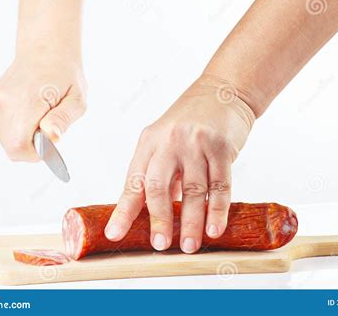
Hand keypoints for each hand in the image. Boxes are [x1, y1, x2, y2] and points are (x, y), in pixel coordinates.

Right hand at [0, 51, 86, 161]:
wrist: (46, 52)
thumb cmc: (65, 75)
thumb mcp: (77, 99)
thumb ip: (63, 119)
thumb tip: (52, 136)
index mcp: (27, 101)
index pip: (19, 146)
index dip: (37, 152)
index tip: (50, 137)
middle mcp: (4, 102)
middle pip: (12, 149)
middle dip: (33, 146)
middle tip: (47, 125)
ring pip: (5, 142)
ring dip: (24, 138)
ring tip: (38, 117)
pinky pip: (1, 132)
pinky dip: (15, 130)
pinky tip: (28, 115)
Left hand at [105, 75, 255, 252]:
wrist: (223, 92)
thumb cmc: (191, 120)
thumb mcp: (167, 139)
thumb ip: (162, 172)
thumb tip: (159, 210)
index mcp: (149, 142)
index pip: (134, 181)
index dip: (124, 210)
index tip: (115, 234)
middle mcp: (169, 141)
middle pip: (159, 186)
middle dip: (159, 219)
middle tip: (160, 244)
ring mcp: (196, 143)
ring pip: (193, 191)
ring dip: (191, 222)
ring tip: (189, 245)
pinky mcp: (222, 147)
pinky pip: (219, 185)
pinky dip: (217, 210)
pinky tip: (213, 228)